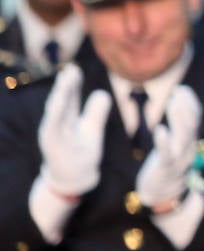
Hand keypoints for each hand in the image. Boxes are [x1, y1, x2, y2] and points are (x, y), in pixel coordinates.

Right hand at [37, 65, 111, 198]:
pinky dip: (55, 118)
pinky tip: (58, 105)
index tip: (75, 69)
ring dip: (60, 98)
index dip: (71, 85)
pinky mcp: (54, 149)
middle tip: (71, 70)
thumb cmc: (79, 154)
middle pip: (62, 103)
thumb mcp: (90, 131)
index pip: (69, 99)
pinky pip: (54, 132)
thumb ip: (95, 113)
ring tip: (65, 83)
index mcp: (66, 120)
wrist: (72, 181)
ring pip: (56, 115)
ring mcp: (54, 137)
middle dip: (65, 87)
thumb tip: (102, 93)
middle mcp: (57, 125)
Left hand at [136, 86, 201, 212]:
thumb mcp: (175, 144)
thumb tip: (178, 100)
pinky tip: (159, 130)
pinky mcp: (165, 169)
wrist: (163, 195)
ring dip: (179, 118)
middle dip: (186, 107)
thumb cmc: (165, 165)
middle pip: (191, 126)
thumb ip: (178, 125)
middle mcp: (188, 149)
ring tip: (172, 102)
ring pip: (182, 137)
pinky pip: (166, 154)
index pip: (195, 119)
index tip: (181, 89)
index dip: (190, 104)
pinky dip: (164, 142)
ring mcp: (178, 159)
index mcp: (190, 142)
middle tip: (178, 91)